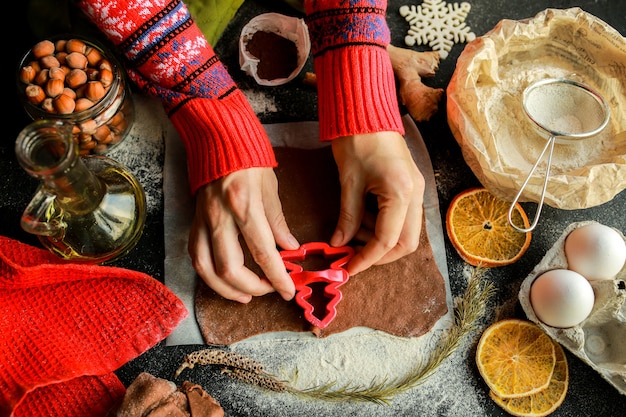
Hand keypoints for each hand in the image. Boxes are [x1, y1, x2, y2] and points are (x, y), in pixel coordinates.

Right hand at [188, 167, 298, 302]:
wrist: (216, 137)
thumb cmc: (248, 158)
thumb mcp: (270, 187)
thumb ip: (278, 221)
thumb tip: (289, 248)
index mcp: (244, 206)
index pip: (263, 253)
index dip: (277, 278)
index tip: (288, 291)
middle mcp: (220, 217)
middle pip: (229, 269)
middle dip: (252, 288)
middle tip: (268, 290)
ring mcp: (202, 220)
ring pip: (206, 268)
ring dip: (225, 289)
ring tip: (245, 295)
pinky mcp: (193, 220)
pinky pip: (196, 255)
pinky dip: (208, 273)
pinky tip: (222, 279)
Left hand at [330, 131, 424, 274]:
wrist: (367, 111)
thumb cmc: (356, 141)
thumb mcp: (348, 183)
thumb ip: (348, 217)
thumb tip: (340, 244)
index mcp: (401, 193)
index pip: (387, 241)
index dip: (367, 259)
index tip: (347, 268)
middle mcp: (415, 194)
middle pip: (406, 243)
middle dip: (380, 255)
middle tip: (353, 255)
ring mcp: (416, 190)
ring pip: (406, 233)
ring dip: (380, 239)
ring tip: (353, 229)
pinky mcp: (411, 186)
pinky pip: (403, 218)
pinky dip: (384, 225)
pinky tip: (363, 218)